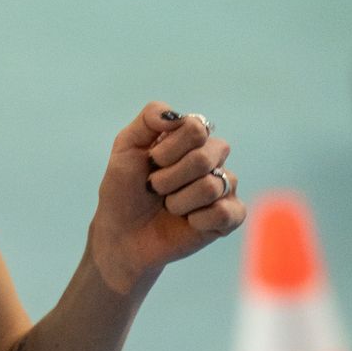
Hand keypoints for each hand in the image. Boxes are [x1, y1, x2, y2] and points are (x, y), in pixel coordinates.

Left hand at [88, 102, 245, 293]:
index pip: (197, 128)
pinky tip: (188, 222)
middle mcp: (212, 158)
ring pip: (212, 186)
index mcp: (191, 137)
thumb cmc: (124, 191)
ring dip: (178, 201)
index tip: (151, 162)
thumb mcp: (126, 148)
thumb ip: (149, 118)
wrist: (121, 235)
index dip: (169, 150)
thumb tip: (177, 115)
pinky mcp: (229, 217)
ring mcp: (224, 186)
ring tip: (169, 206)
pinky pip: (226, 212)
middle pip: (207, 156)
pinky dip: (199, 220)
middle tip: (155, 189)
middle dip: (169, 178)